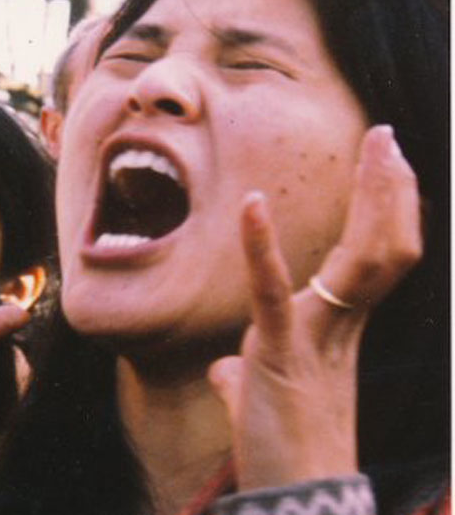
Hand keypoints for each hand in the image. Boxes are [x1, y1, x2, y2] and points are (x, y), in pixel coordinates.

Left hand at [208, 125, 420, 489]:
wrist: (295, 503)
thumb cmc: (279, 452)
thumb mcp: (261, 401)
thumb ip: (247, 376)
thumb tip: (227, 371)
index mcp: (337, 331)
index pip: (374, 260)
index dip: (384, 212)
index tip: (385, 166)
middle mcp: (340, 329)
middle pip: (383, 248)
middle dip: (389, 191)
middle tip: (387, 137)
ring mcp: (317, 339)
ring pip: (361, 261)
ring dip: (370, 200)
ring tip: (374, 147)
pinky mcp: (281, 355)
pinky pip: (272, 293)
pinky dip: (261, 248)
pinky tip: (251, 205)